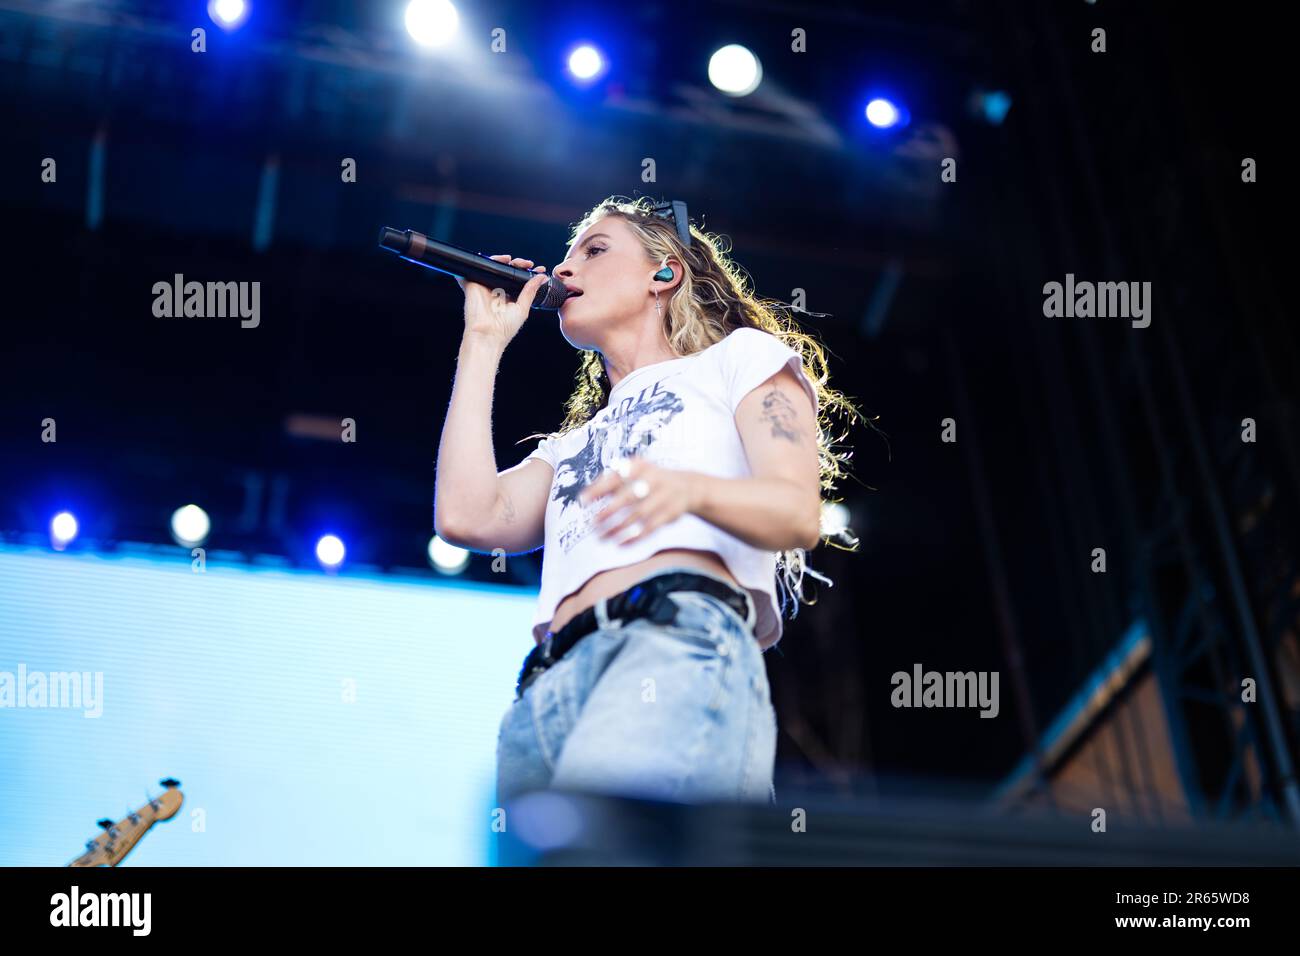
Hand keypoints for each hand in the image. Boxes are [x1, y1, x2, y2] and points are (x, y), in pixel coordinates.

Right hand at [457, 255, 548, 344]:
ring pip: (494, 267)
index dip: (527, 272)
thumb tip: (542, 278)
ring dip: (504, 260)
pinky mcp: (473, 284)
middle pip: (507, 271)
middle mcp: (496, 290)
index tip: (539, 269)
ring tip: (515, 261)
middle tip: (528, 264)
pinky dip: (485, 260)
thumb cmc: (504, 329)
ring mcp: (484, 286)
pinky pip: (478, 267)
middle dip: (518, 264)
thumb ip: (531, 291)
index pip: (518, 280)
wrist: (487, 335)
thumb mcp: (523, 308)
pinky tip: (499, 260)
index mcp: (508, 297)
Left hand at [577, 456, 700, 546]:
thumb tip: (585, 496)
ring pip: (638, 515)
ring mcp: (663, 497)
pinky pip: (650, 527)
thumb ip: (611, 481)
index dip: (598, 489)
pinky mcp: (670, 513)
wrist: (687, 487)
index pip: (616, 477)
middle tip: (592, 522)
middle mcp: (652, 480)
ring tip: (602, 537)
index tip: (582, 501)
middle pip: (628, 497)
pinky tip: (620, 543)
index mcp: (640, 467)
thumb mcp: (634, 472)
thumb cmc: (650, 479)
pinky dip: (635, 537)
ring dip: (618, 528)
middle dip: (609, 511)